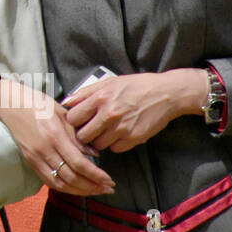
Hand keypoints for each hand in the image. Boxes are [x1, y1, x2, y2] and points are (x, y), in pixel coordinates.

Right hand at [0, 78, 114, 195]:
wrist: (10, 103)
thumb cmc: (38, 104)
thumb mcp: (62, 114)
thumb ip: (77, 135)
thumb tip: (94, 154)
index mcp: (54, 135)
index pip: (79, 163)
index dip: (96, 175)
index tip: (110, 180)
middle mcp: (44, 150)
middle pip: (71, 177)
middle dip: (92, 186)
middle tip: (108, 188)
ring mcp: (35, 157)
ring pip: (60, 183)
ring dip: (80, 191)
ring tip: (96, 190)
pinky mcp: (30, 161)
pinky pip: (49, 181)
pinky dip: (65, 188)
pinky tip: (76, 188)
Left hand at [63, 70, 205, 152]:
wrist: (165, 94)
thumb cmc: (136, 86)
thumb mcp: (108, 83)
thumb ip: (85, 93)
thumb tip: (66, 102)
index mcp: (100, 98)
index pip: (73, 118)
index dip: (73, 121)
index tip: (78, 121)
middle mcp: (109, 114)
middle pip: (82, 136)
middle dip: (84, 134)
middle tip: (90, 130)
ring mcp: (122, 128)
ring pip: (98, 145)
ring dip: (99, 140)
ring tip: (106, 131)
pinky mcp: (134, 138)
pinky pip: (115, 149)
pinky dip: (115, 144)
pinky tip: (119, 134)